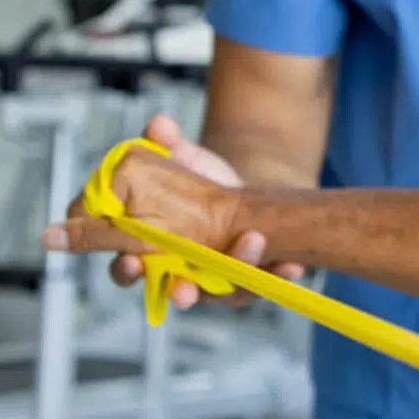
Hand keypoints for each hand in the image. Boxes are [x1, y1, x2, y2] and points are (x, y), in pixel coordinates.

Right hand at [40, 114, 304, 309]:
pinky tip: (292, 265)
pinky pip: (262, 285)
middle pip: (174, 292)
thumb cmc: (196, 178)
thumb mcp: (180, 157)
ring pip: (221, 293)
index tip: (131, 262)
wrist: (241, 189)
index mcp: (147, 250)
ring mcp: (215, 281)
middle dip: (180, 292)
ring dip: (235, 278)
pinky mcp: (249, 280)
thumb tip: (159, 125)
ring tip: (251, 242)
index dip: (126, 270)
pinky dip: (277, 275)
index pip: (125, 270)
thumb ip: (165, 142)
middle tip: (184, 291)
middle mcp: (178, 274)